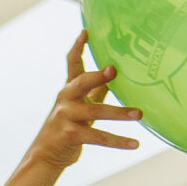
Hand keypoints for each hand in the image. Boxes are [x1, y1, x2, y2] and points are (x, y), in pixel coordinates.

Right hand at [23, 35, 143, 174]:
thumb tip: (114, 76)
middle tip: (114, 70)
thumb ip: (95, 92)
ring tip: (139, 114)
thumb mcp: (80, 106)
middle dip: (98, 75)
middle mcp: (65, 99)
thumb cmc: (69, 127)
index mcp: (69, 90)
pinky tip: (135, 144)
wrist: (46, 154)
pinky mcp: (71, 135)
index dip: (79, 47)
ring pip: (96, 112)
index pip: (73, 63)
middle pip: (82, 82)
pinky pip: (99, 137)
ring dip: (119, 113)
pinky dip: (118, 141)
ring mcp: (66, 116)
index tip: (86, 31)